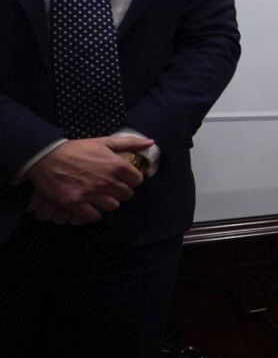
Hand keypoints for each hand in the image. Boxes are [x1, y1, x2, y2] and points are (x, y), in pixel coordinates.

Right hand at [25, 135, 151, 224]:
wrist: (46, 157)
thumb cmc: (76, 149)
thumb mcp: (103, 142)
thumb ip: (128, 143)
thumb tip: (150, 143)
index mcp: (116, 165)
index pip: (137, 180)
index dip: (132, 180)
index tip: (124, 179)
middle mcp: (106, 181)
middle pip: (126, 195)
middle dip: (121, 191)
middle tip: (111, 188)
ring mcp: (91, 194)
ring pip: (112, 206)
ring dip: (108, 202)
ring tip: (100, 196)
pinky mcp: (75, 204)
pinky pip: (94, 216)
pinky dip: (93, 212)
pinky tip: (89, 205)